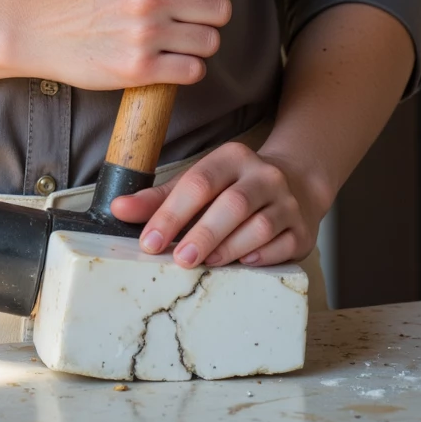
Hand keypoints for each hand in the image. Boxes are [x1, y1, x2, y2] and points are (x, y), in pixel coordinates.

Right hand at [23, 0, 257, 92]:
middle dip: (213, 12)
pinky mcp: (139, 70)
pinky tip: (166, 57)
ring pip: (211, 41)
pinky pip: (193, 71)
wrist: (42, 28)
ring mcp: (144, 35)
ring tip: (174, 36)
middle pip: (221, 9)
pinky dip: (186, 67)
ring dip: (200, 42)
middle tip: (189, 13)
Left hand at [109, 141, 330, 268]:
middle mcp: (263, 176)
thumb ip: (159, 198)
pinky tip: (244, 264)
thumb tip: (118, 209)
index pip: (198, 182)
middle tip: (179, 259)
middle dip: (203, 233)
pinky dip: (263, 257)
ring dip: (231, 247)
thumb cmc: (234, 187)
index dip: (172, 213)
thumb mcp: (200, 182)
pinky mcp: (302, 230)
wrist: (296, 183)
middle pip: (232, 204)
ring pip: (260, 226)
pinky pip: (284, 245)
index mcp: (232, 157)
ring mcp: (287, 202)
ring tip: (208, 263)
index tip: (149, 241)